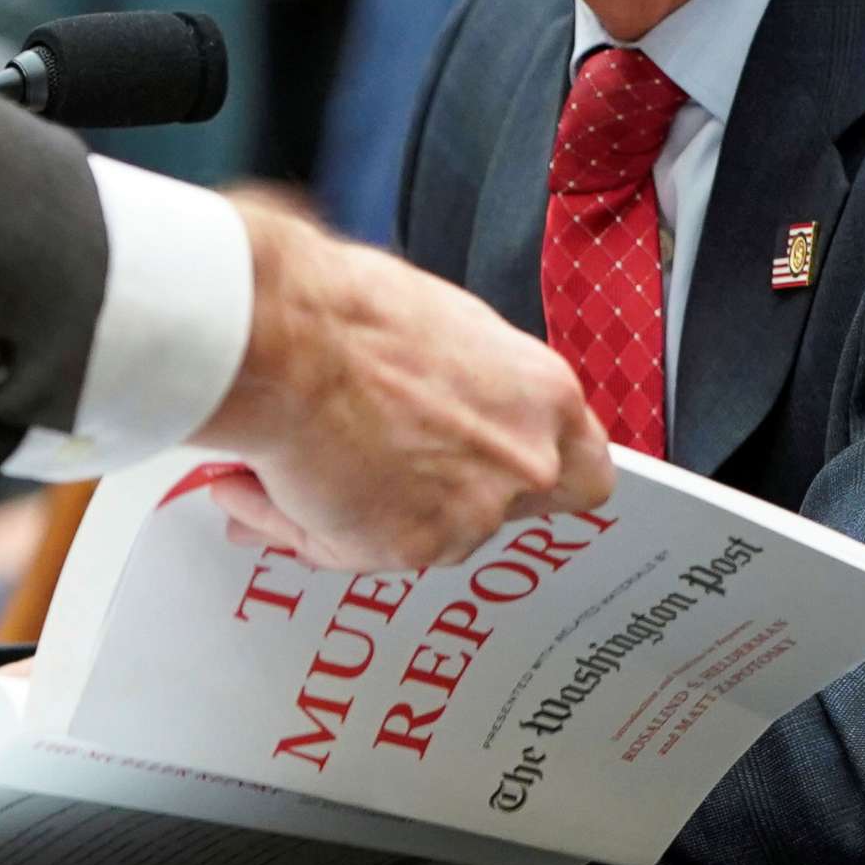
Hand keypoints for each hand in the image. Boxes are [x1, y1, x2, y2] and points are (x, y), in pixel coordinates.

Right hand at [193, 202, 613, 571]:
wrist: (285, 340)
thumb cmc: (345, 314)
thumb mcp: (439, 327)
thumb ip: (463, 387)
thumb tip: (435, 407)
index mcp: (541, 394)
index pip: (583, 466)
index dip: (539, 473)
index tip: (509, 469)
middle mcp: (525, 459)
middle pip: (517, 509)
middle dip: (461, 497)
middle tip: (401, 471)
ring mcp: (475, 511)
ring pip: (435, 533)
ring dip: (379, 510)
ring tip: (318, 460)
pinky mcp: (412, 547)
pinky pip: (359, 550)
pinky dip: (314, 527)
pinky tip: (281, 483)